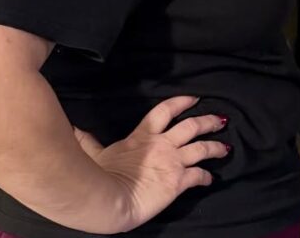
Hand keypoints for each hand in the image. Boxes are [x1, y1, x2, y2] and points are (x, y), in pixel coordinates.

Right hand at [74, 96, 229, 231]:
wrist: (107, 200)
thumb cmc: (97, 177)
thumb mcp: (93, 154)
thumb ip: (88, 141)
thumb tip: (74, 129)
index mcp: (143, 136)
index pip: (165, 111)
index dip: (181, 102)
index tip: (194, 99)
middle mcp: (162, 145)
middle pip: (192, 126)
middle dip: (208, 121)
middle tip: (220, 120)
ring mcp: (172, 162)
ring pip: (203, 148)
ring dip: (216, 147)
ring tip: (225, 148)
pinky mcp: (178, 181)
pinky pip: (199, 176)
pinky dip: (207, 177)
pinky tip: (211, 178)